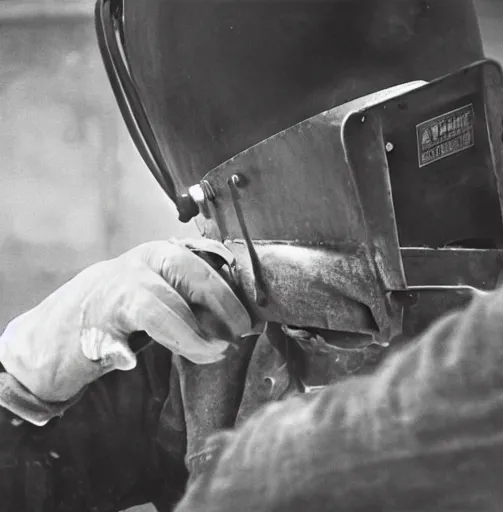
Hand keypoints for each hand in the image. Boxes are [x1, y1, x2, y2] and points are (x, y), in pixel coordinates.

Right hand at [0, 239, 250, 402]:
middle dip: (220, 304)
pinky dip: (121, 352)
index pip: (207, 263)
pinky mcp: (88, 328)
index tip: (252, 321)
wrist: (56, 333)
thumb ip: (198, 303)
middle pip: (189, 273)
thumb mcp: (165, 297)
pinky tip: (129, 362)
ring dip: (189, 334)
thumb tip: (244, 322)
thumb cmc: (124, 314)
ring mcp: (111, 293)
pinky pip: (109, 340)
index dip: (233, 292)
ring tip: (211, 352)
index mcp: (162, 255)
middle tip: (237, 335)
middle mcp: (138, 266)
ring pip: (157, 306)